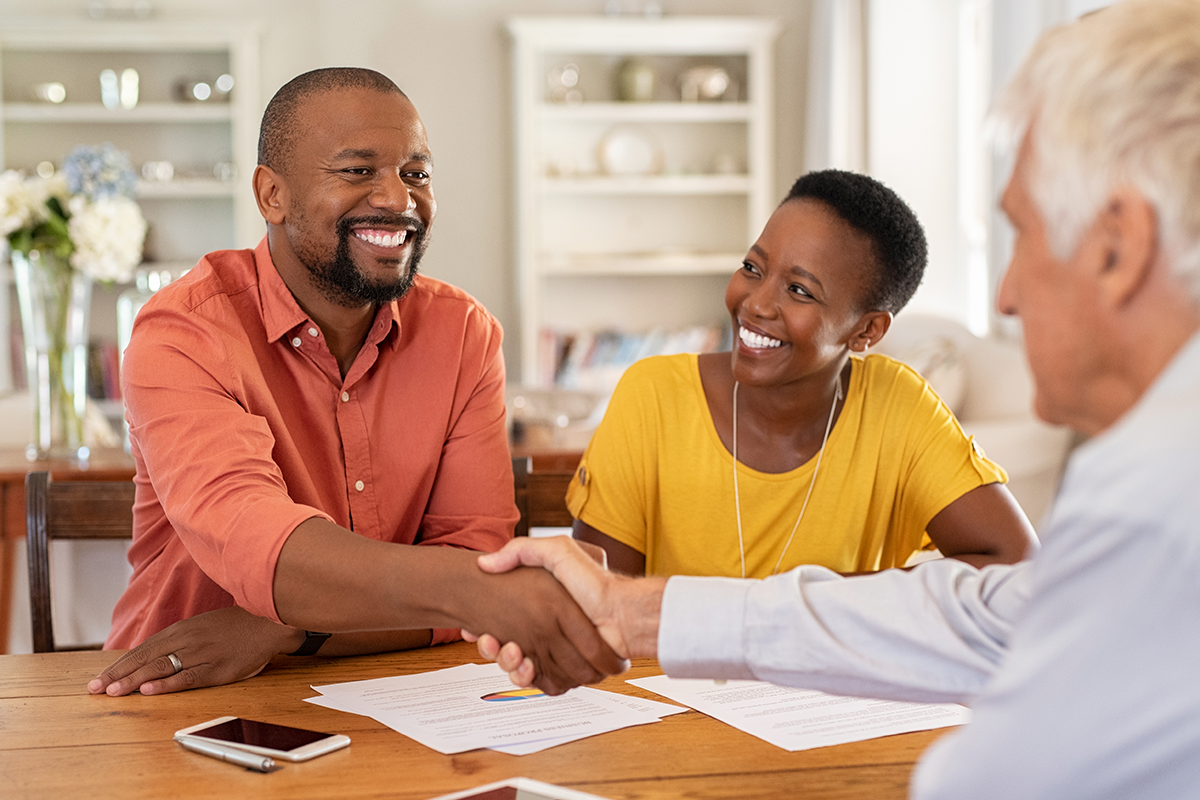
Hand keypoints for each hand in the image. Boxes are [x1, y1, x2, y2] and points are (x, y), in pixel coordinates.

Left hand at [88, 606, 302, 695]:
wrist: (269, 622)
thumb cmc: (236, 626)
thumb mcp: (203, 625)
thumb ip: (179, 638)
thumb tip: (152, 655)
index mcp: (182, 629)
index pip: (143, 649)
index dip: (119, 664)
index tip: (99, 677)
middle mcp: (188, 640)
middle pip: (146, 658)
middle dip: (118, 674)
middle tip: (95, 689)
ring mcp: (202, 654)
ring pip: (162, 668)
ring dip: (134, 680)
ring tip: (114, 692)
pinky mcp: (218, 668)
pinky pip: (188, 677)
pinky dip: (166, 684)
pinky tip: (149, 689)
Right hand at [473, 536, 664, 686]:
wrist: (622, 615)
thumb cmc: (594, 582)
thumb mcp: (557, 550)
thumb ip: (522, 550)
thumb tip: (487, 563)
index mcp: (540, 606)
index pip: (501, 620)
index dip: (485, 627)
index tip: (474, 627)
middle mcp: (544, 630)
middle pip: (504, 646)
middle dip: (492, 647)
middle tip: (490, 641)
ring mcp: (553, 651)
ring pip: (516, 665)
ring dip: (506, 662)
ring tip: (510, 651)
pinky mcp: (562, 670)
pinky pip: (537, 680)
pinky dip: (526, 677)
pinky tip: (524, 666)